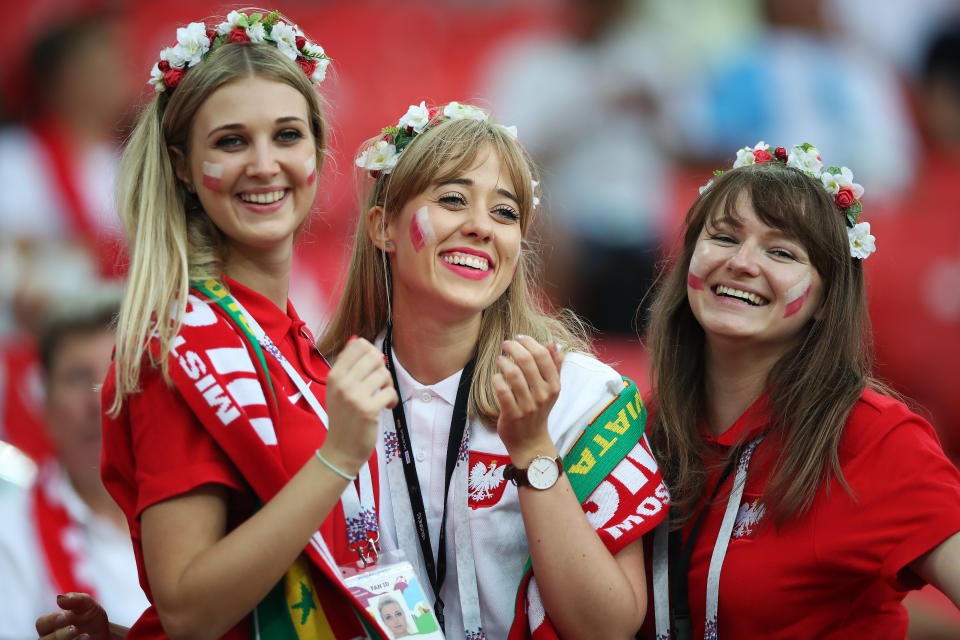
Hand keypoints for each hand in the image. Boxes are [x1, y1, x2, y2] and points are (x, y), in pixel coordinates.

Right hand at [36, 593, 109, 639]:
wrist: (104, 631)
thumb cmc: (91, 617)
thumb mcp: (87, 605)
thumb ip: (75, 599)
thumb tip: (59, 598)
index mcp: (51, 623)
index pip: (42, 623)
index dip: (51, 620)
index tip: (65, 615)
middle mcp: (50, 637)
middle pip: (44, 639)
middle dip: (59, 634)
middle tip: (75, 629)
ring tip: (86, 635)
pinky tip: (87, 639)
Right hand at [321, 336, 397, 473]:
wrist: (340, 449)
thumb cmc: (343, 418)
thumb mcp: (337, 389)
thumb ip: (348, 366)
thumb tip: (358, 339)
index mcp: (334, 375)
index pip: (358, 345)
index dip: (372, 353)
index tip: (373, 368)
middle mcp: (342, 383)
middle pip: (373, 356)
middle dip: (382, 368)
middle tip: (381, 383)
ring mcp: (354, 396)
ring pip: (383, 373)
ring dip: (388, 384)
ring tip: (383, 396)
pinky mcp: (368, 409)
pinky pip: (389, 391)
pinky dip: (392, 399)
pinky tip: (386, 407)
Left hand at [494, 336, 563, 463]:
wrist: (530, 441)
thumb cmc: (538, 410)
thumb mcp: (551, 389)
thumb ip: (554, 366)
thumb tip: (552, 343)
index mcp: (554, 386)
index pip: (543, 356)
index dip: (529, 342)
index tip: (519, 338)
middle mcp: (543, 395)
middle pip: (527, 361)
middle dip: (513, 347)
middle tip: (505, 344)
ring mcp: (528, 406)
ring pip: (513, 374)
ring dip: (503, 362)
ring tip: (500, 359)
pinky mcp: (512, 415)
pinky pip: (502, 391)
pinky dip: (497, 380)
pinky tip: (496, 377)